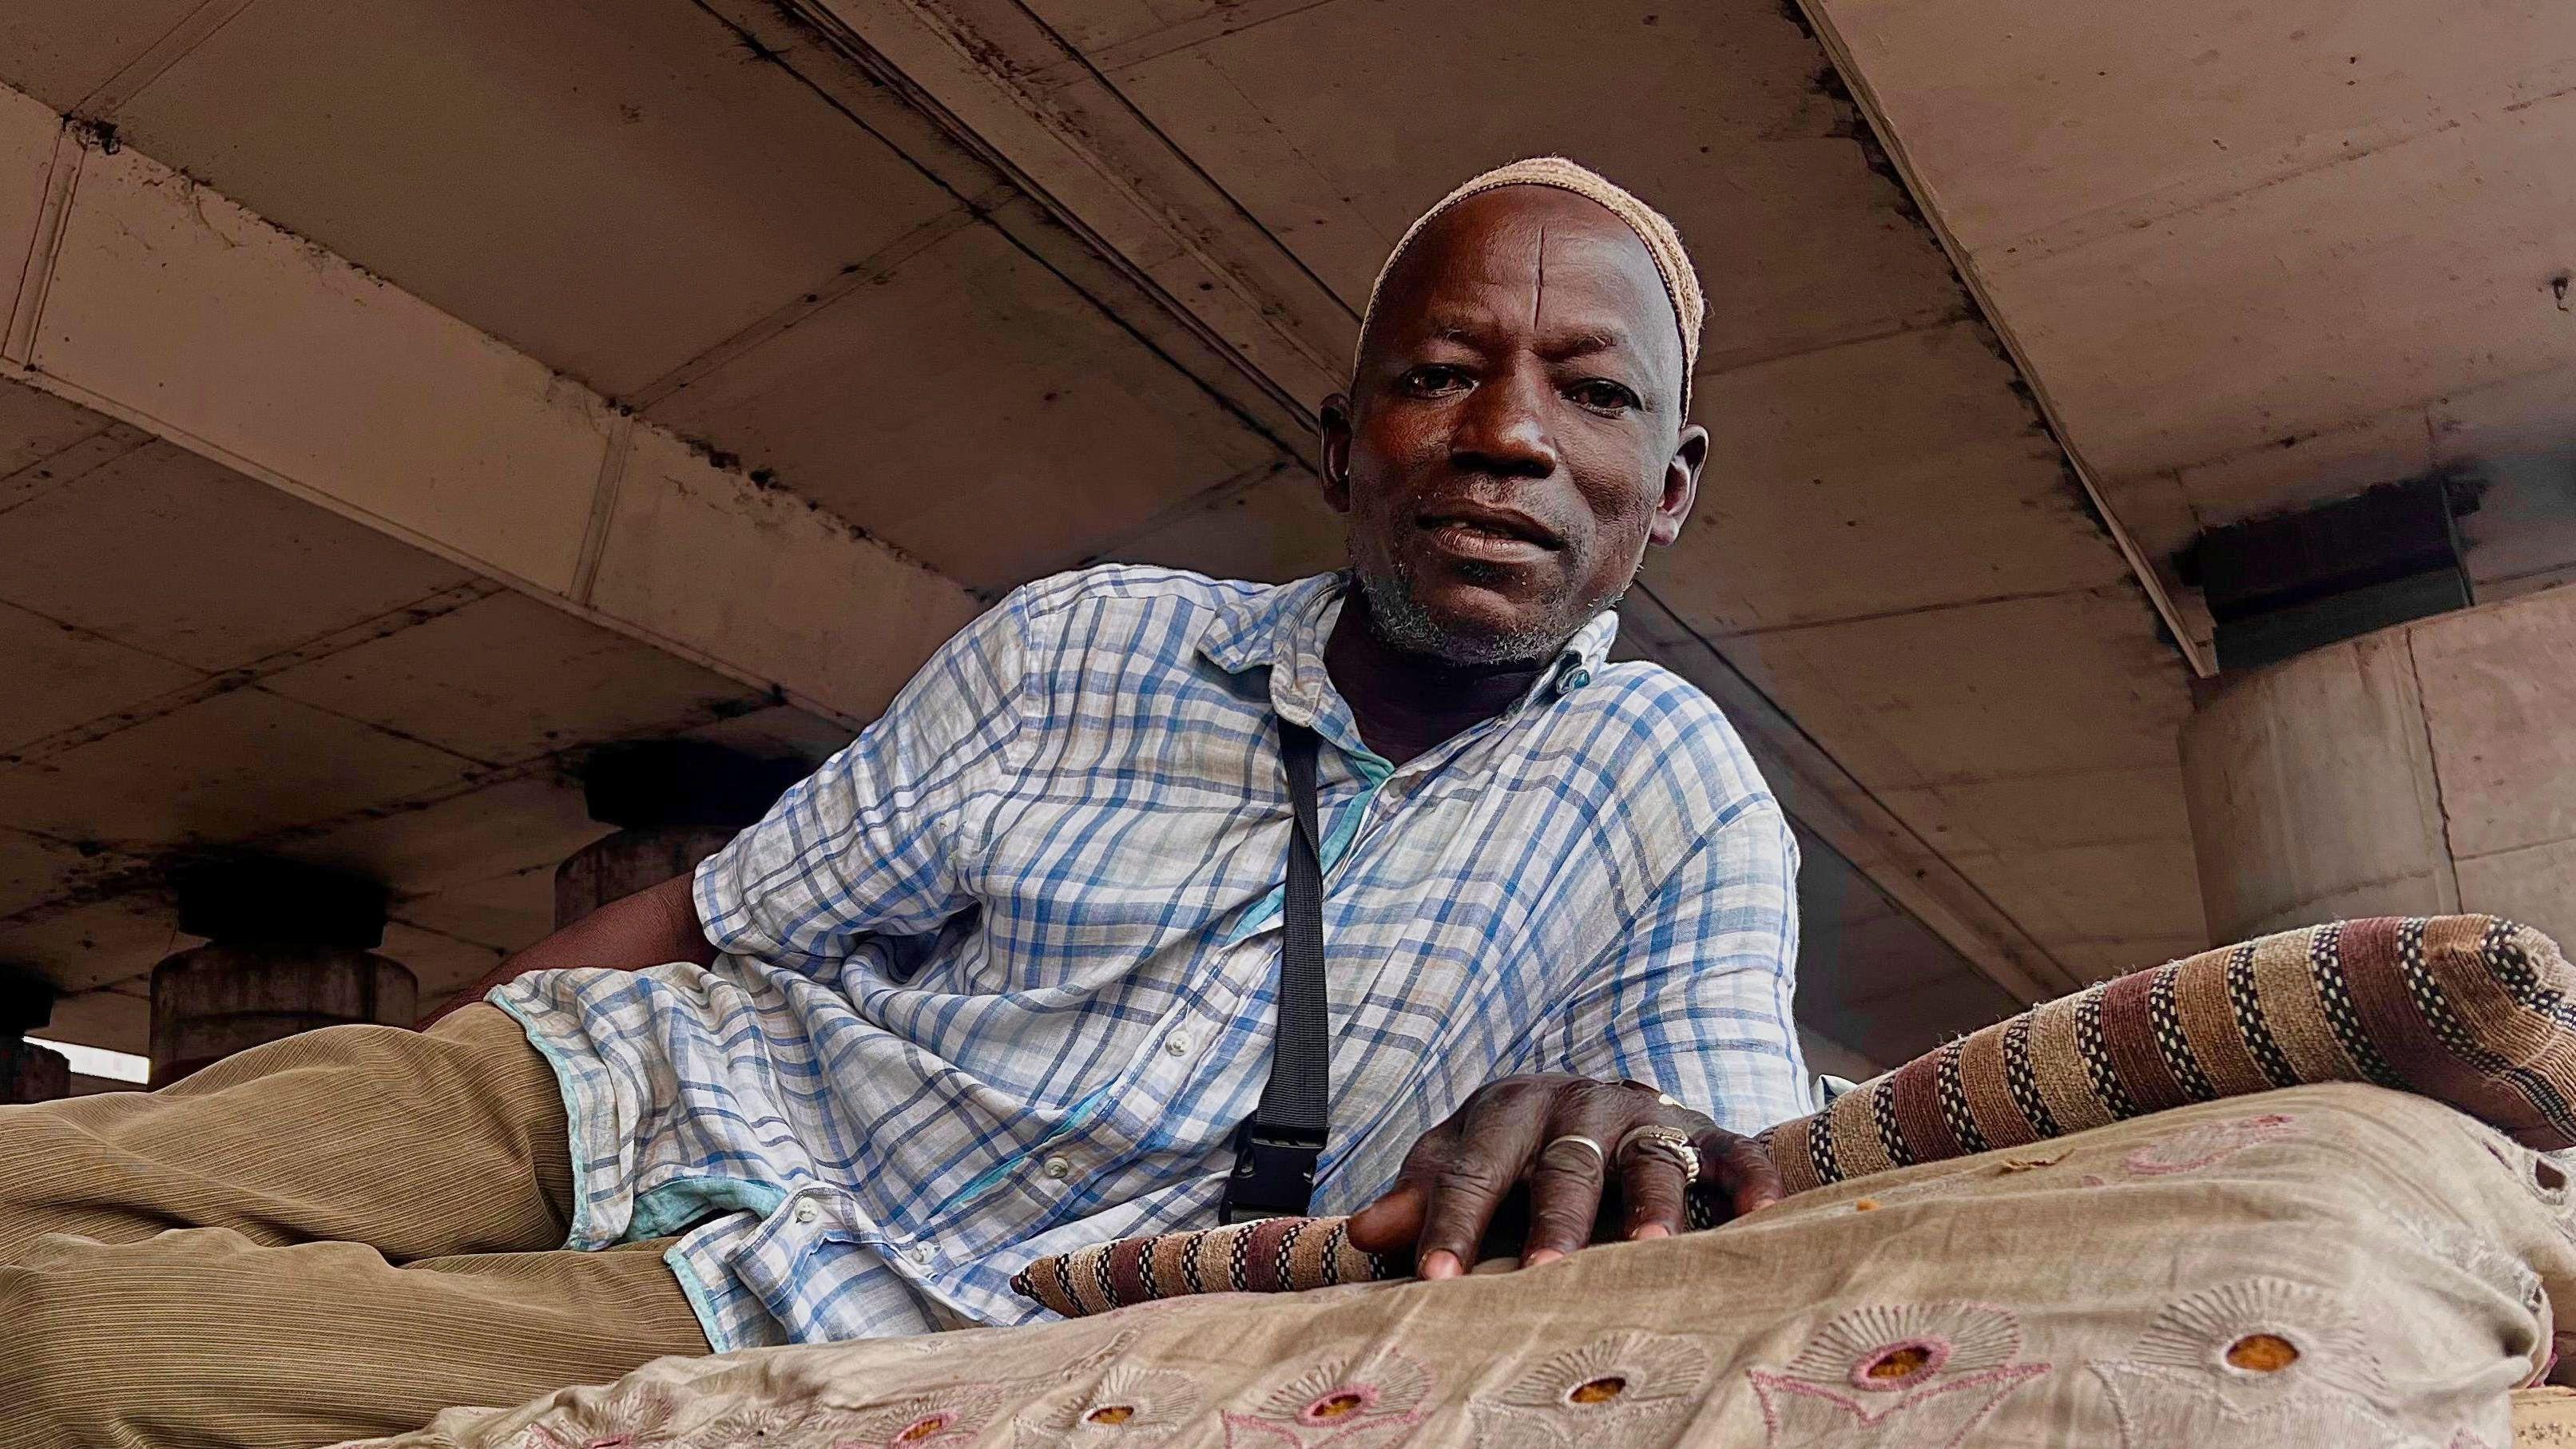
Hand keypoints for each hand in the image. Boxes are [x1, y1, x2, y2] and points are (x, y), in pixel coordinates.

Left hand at [1344, 1074, 1782, 1278]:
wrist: (1597, 1108)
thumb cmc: (1519, 1153)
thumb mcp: (1464, 1162)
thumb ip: (1421, 1195)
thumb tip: (1364, 1230)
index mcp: (1509, 1108)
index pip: (1474, 1166)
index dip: (1453, 1222)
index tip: (1434, 1275)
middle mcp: (1579, 1104)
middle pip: (1564, 1163)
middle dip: (1554, 1220)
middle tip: (1543, 1274)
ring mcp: (1646, 1117)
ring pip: (1648, 1157)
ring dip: (1649, 1202)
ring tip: (1647, 1248)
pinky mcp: (1703, 1132)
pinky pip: (1731, 1151)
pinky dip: (1748, 1177)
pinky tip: (1760, 1213)